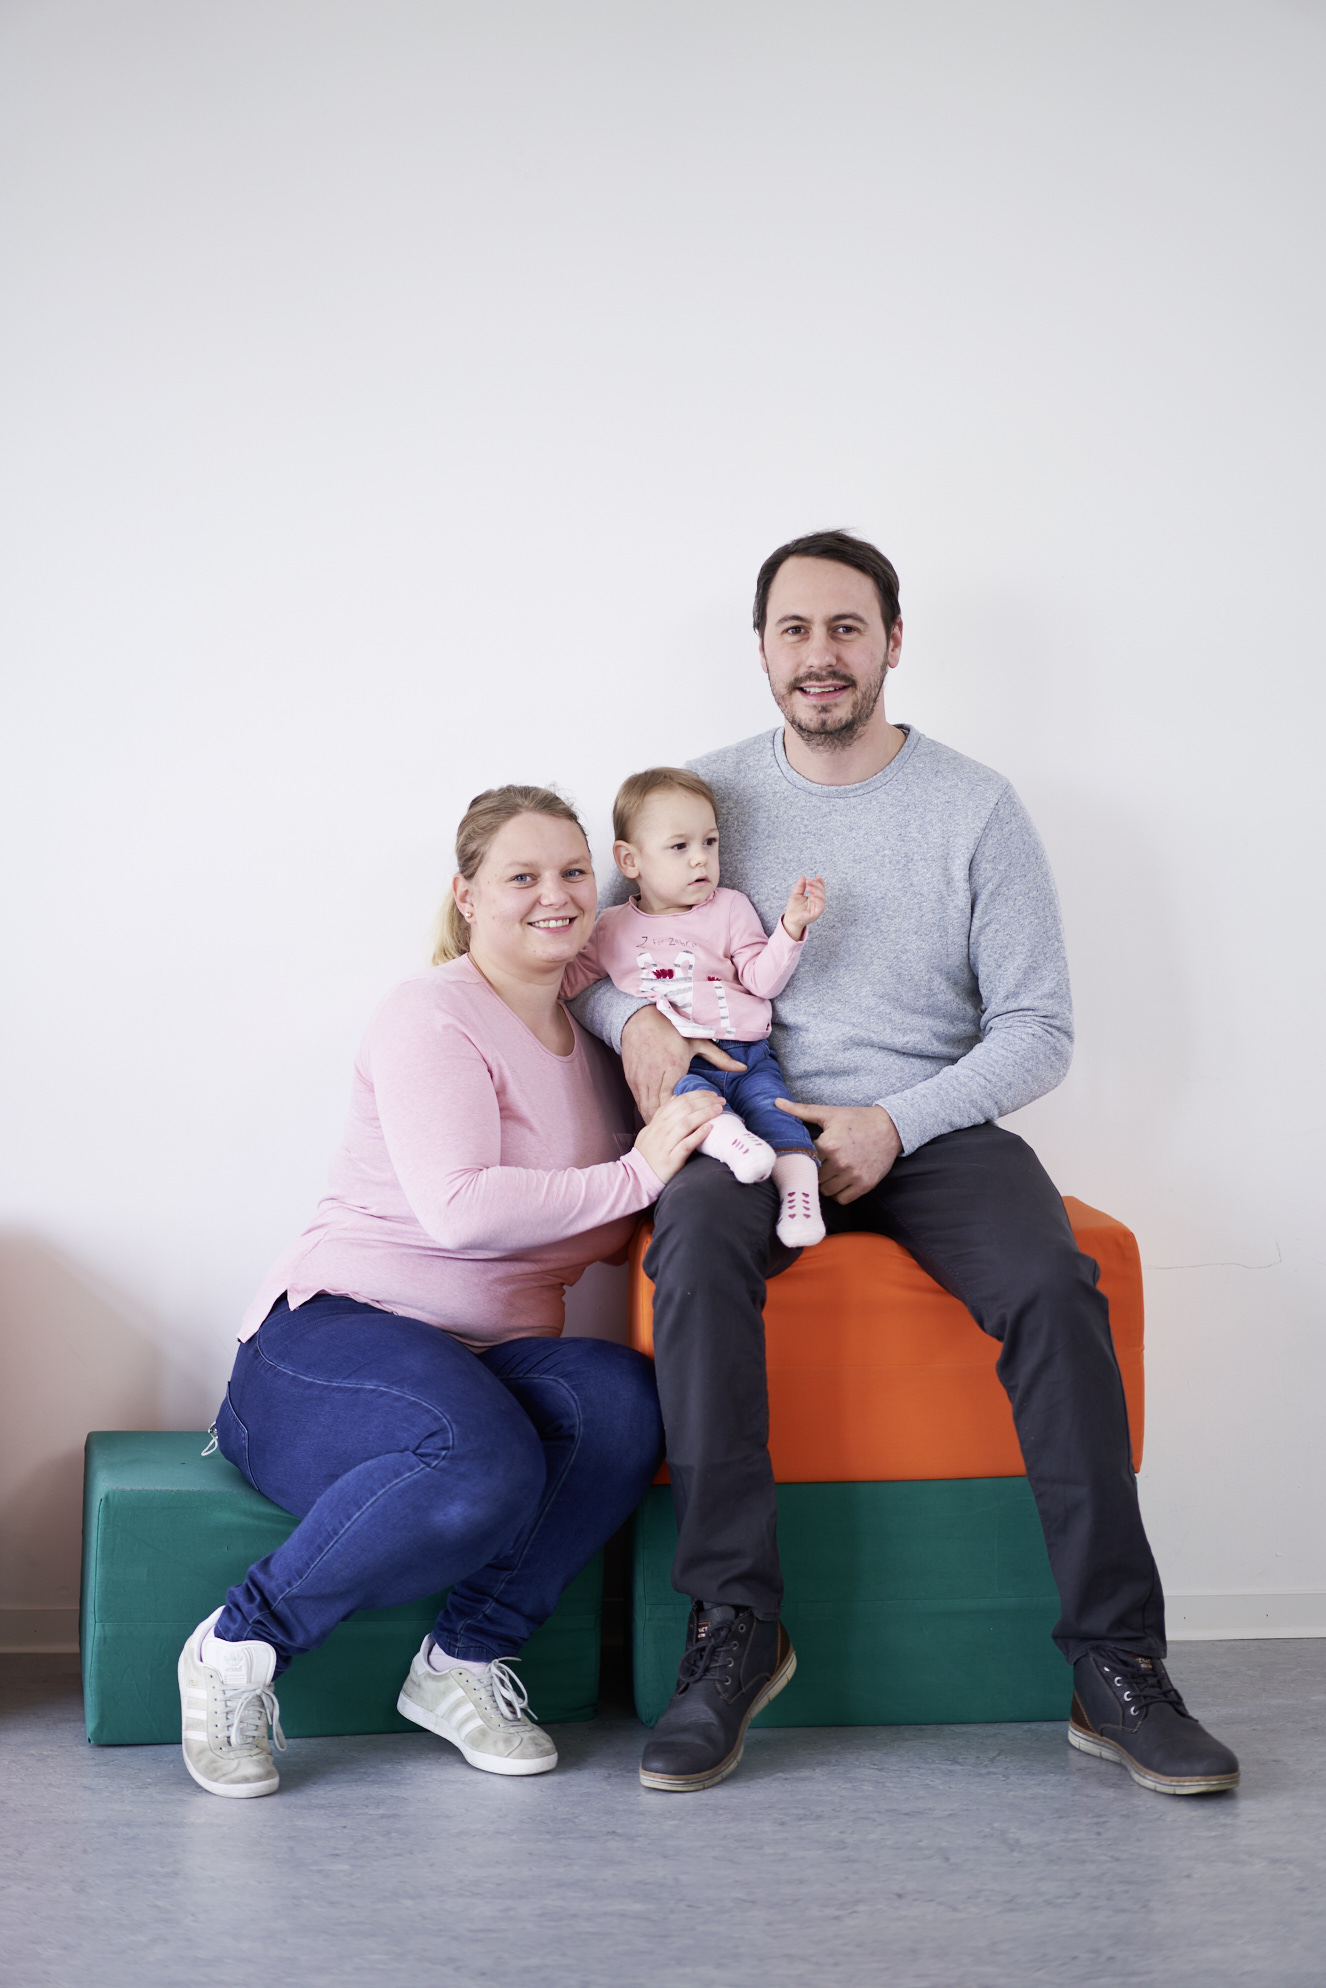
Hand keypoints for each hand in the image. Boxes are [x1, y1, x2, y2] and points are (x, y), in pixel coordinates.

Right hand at [621, 1004, 746, 1121]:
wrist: (640, 1020)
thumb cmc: (670, 1030)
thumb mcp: (698, 1042)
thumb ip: (720, 1058)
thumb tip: (743, 1068)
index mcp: (674, 1067)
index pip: (678, 1101)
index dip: (685, 1116)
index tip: (695, 1121)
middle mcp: (655, 1076)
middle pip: (661, 1109)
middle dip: (671, 1123)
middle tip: (682, 1132)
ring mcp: (640, 1080)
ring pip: (647, 1109)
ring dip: (658, 1119)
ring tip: (669, 1129)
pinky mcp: (631, 1081)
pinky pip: (638, 1102)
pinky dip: (647, 1110)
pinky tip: (656, 1116)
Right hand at [633, 1089, 724, 1183]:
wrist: (638, 1176)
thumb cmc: (648, 1153)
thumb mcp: (650, 1130)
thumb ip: (662, 1114)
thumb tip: (675, 1097)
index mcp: (657, 1122)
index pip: (679, 1101)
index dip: (697, 1095)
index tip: (711, 1094)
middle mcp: (661, 1130)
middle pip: (685, 1109)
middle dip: (705, 1101)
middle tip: (720, 1100)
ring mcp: (665, 1144)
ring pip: (686, 1123)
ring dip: (704, 1114)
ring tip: (719, 1110)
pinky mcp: (671, 1159)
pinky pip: (685, 1145)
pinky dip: (697, 1135)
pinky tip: (709, 1128)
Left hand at [774, 1099, 900, 1202]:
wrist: (891, 1127)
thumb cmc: (857, 1119)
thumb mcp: (829, 1113)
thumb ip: (801, 1110)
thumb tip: (776, 1103)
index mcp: (829, 1144)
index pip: (805, 1161)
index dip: (804, 1159)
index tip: (807, 1156)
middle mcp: (840, 1163)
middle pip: (814, 1178)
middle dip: (815, 1172)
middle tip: (821, 1164)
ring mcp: (853, 1175)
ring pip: (826, 1191)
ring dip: (826, 1184)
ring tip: (831, 1172)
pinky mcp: (865, 1185)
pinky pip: (843, 1199)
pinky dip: (840, 1193)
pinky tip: (841, 1180)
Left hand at [781, 875, 825, 940]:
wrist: (789, 919)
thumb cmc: (793, 909)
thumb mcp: (796, 894)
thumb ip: (800, 886)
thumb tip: (803, 877)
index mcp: (814, 898)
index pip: (821, 889)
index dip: (820, 882)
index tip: (816, 876)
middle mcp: (817, 903)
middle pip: (822, 892)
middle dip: (816, 885)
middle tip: (808, 881)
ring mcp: (817, 909)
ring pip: (822, 898)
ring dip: (816, 891)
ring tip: (808, 888)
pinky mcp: (815, 914)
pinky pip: (820, 906)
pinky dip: (818, 900)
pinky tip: (811, 897)